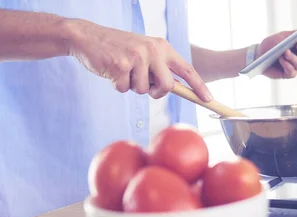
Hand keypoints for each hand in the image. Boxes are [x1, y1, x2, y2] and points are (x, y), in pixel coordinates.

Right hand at [65, 19, 212, 100]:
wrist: (88, 37)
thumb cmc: (118, 49)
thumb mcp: (144, 53)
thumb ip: (159, 68)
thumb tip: (174, 88)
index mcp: (161, 47)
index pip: (186, 69)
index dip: (199, 86)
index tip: (208, 99)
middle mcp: (153, 50)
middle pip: (167, 87)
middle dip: (156, 92)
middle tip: (143, 83)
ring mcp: (137, 57)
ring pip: (144, 91)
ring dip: (132, 86)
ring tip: (123, 71)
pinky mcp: (120, 65)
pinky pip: (125, 90)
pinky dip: (117, 85)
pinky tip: (111, 71)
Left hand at [256, 31, 296, 78]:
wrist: (259, 55)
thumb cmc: (270, 45)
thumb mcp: (278, 37)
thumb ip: (288, 36)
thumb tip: (296, 37)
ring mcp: (295, 66)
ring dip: (293, 58)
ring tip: (285, 52)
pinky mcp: (288, 74)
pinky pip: (291, 71)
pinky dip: (287, 66)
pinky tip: (282, 60)